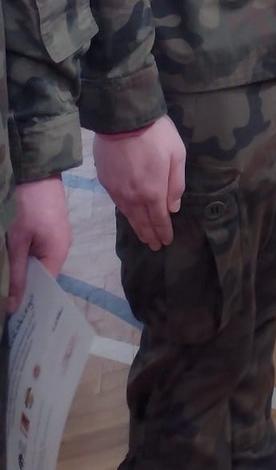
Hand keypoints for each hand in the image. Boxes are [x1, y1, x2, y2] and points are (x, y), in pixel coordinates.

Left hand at [7, 178, 71, 311]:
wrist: (36, 169)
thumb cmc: (28, 206)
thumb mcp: (17, 242)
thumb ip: (16, 274)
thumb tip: (14, 307)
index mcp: (58, 252)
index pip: (45, 287)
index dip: (29, 301)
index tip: (13, 316)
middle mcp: (61, 246)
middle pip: (41, 275)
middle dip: (23, 286)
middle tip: (5, 302)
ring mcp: (55, 235)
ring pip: (36, 262)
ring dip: (21, 270)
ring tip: (6, 285)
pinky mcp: (48, 227)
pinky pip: (36, 250)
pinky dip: (23, 256)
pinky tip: (11, 262)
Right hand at [94, 116, 186, 250]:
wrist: (123, 120)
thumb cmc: (156, 134)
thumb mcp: (177, 154)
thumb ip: (176, 183)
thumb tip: (173, 207)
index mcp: (153, 192)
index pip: (159, 219)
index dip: (163, 232)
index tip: (166, 242)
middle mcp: (133, 197)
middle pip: (142, 222)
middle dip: (150, 235)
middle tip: (155, 246)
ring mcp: (117, 191)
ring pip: (128, 216)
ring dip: (137, 228)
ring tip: (144, 236)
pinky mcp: (106, 183)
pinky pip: (118, 205)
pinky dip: (126, 214)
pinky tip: (129, 215)